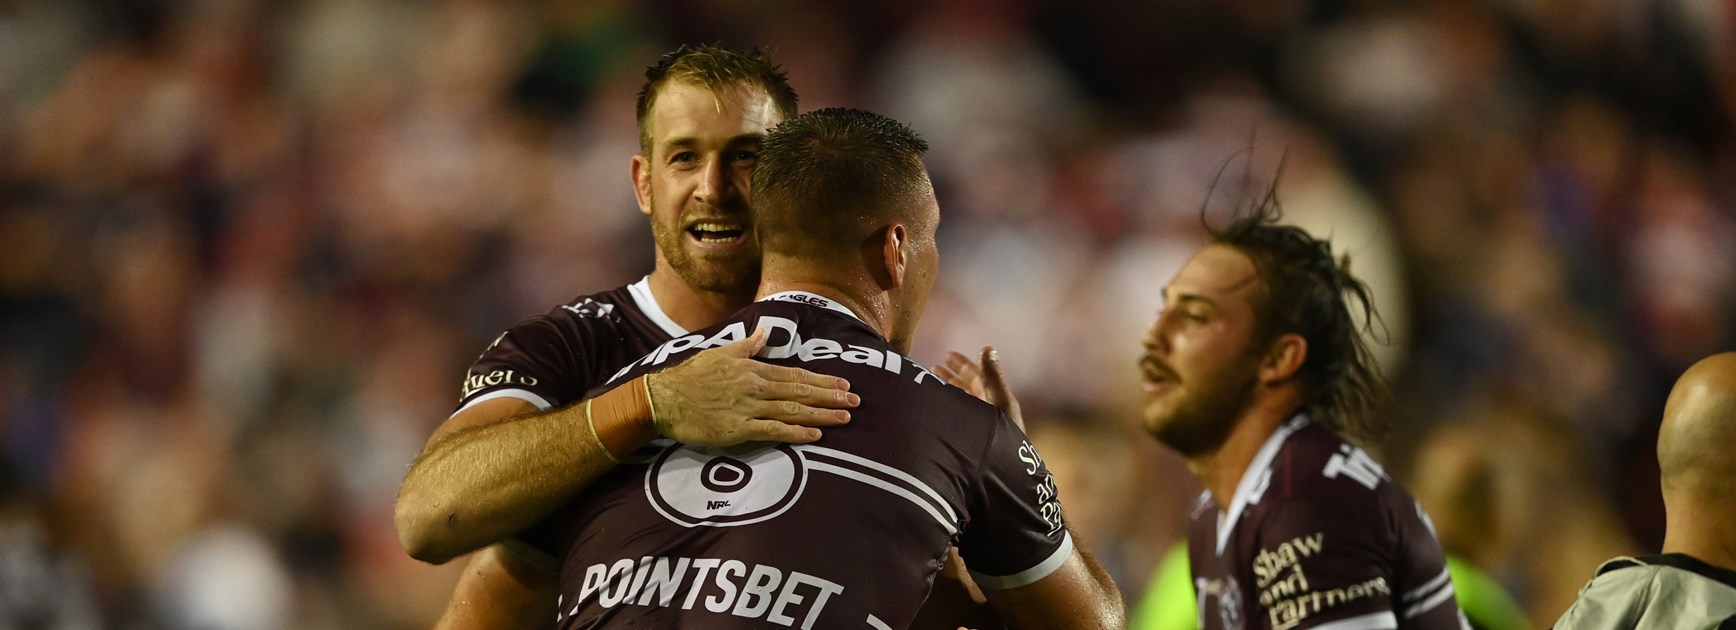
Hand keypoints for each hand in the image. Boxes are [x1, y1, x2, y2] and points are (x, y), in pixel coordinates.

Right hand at [646, 329, 856, 445]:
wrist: (664, 399)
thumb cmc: (690, 376)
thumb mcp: (721, 352)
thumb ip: (748, 345)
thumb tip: (765, 332)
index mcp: (753, 370)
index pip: (796, 375)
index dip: (822, 380)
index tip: (844, 384)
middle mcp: (755, 388)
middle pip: (801, 393)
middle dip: (831, 397)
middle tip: (856, 402)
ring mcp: (748, 409)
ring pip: (793, 411)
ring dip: (822, 415)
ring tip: (845, 418)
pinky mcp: (738, 430)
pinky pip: (773, 431)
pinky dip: (796, 433)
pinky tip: (815, 435)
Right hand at [933, 347, 1024, 429]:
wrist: (1005, 472)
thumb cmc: (1006, 436)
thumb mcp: (999, 402)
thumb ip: (993, 376)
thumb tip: (988, 347)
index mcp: (994, 399)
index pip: (977, 376)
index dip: (963, 364)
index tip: (947, 355)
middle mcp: (985, 409)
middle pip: (967, 387)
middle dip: (952, 375)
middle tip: (934, 366)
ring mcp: (976, 423)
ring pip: (960, 401)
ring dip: (946, 390)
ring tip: (930, 383)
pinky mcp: (967, 436)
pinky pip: (955, 416)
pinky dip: (945, 406)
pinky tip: (932, 405)